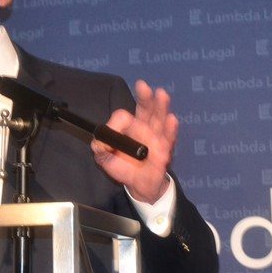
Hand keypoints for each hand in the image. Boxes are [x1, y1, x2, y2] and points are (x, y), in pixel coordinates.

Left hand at [91, 80, 175, 203]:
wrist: (138, 186)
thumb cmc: (122, 167)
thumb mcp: (104, 156)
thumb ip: (100, 145)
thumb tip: (102, 135)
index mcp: (129, 127)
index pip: (125, 116)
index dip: (122, 119)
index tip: (120, 123)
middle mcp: (144, 128)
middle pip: (146, 109)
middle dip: (145, 97)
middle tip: (142, 86)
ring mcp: (156, 138)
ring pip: (159, 119)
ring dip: (161, 106)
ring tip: (161, 94)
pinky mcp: (165, 151)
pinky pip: (168, 138)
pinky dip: (170, 129)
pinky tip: (171, 119)